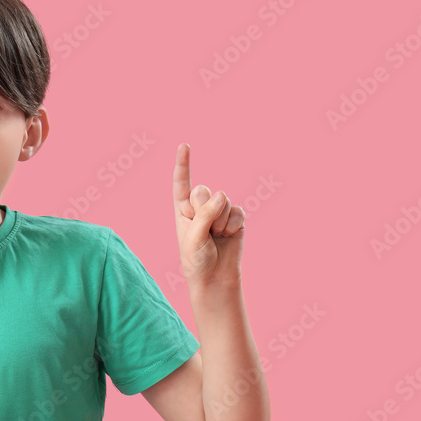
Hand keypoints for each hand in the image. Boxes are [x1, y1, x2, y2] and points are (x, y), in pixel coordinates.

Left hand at [173, 143, 244, 286]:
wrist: (215, 275)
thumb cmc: (196, 258)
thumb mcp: (194, 237)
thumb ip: (205, 214)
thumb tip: (221, 194)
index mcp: (183, 208)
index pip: (182, 183)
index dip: (183, 164)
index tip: (184, 145)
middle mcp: (200, 206)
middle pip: (203, 191)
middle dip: (205, 210)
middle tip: (205, 230)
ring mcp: (219, 210)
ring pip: (223, 201)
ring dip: (220, 222)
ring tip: (216, 236)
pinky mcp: (235, 217)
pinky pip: (238, 212)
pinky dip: (233, 225)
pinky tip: (228, 236)